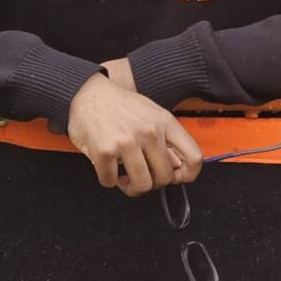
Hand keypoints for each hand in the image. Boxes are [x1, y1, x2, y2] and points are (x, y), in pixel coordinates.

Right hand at [67, 67, 201, 196]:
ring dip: (131, 188)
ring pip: (141, 185)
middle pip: (165, 178)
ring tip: (124, 179)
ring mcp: (126, 142)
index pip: (193, 157)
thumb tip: (176, 167)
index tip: (176, 178)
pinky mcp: (104, 151)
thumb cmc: (120, 105)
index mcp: (165, 122)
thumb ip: (166, 139)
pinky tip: (107, 168)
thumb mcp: (151, 114)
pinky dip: (108, 180)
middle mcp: (149, 132)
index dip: (188, 175)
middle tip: (142, 177)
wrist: (87, 92)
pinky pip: (111, 182)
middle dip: (153, 184)